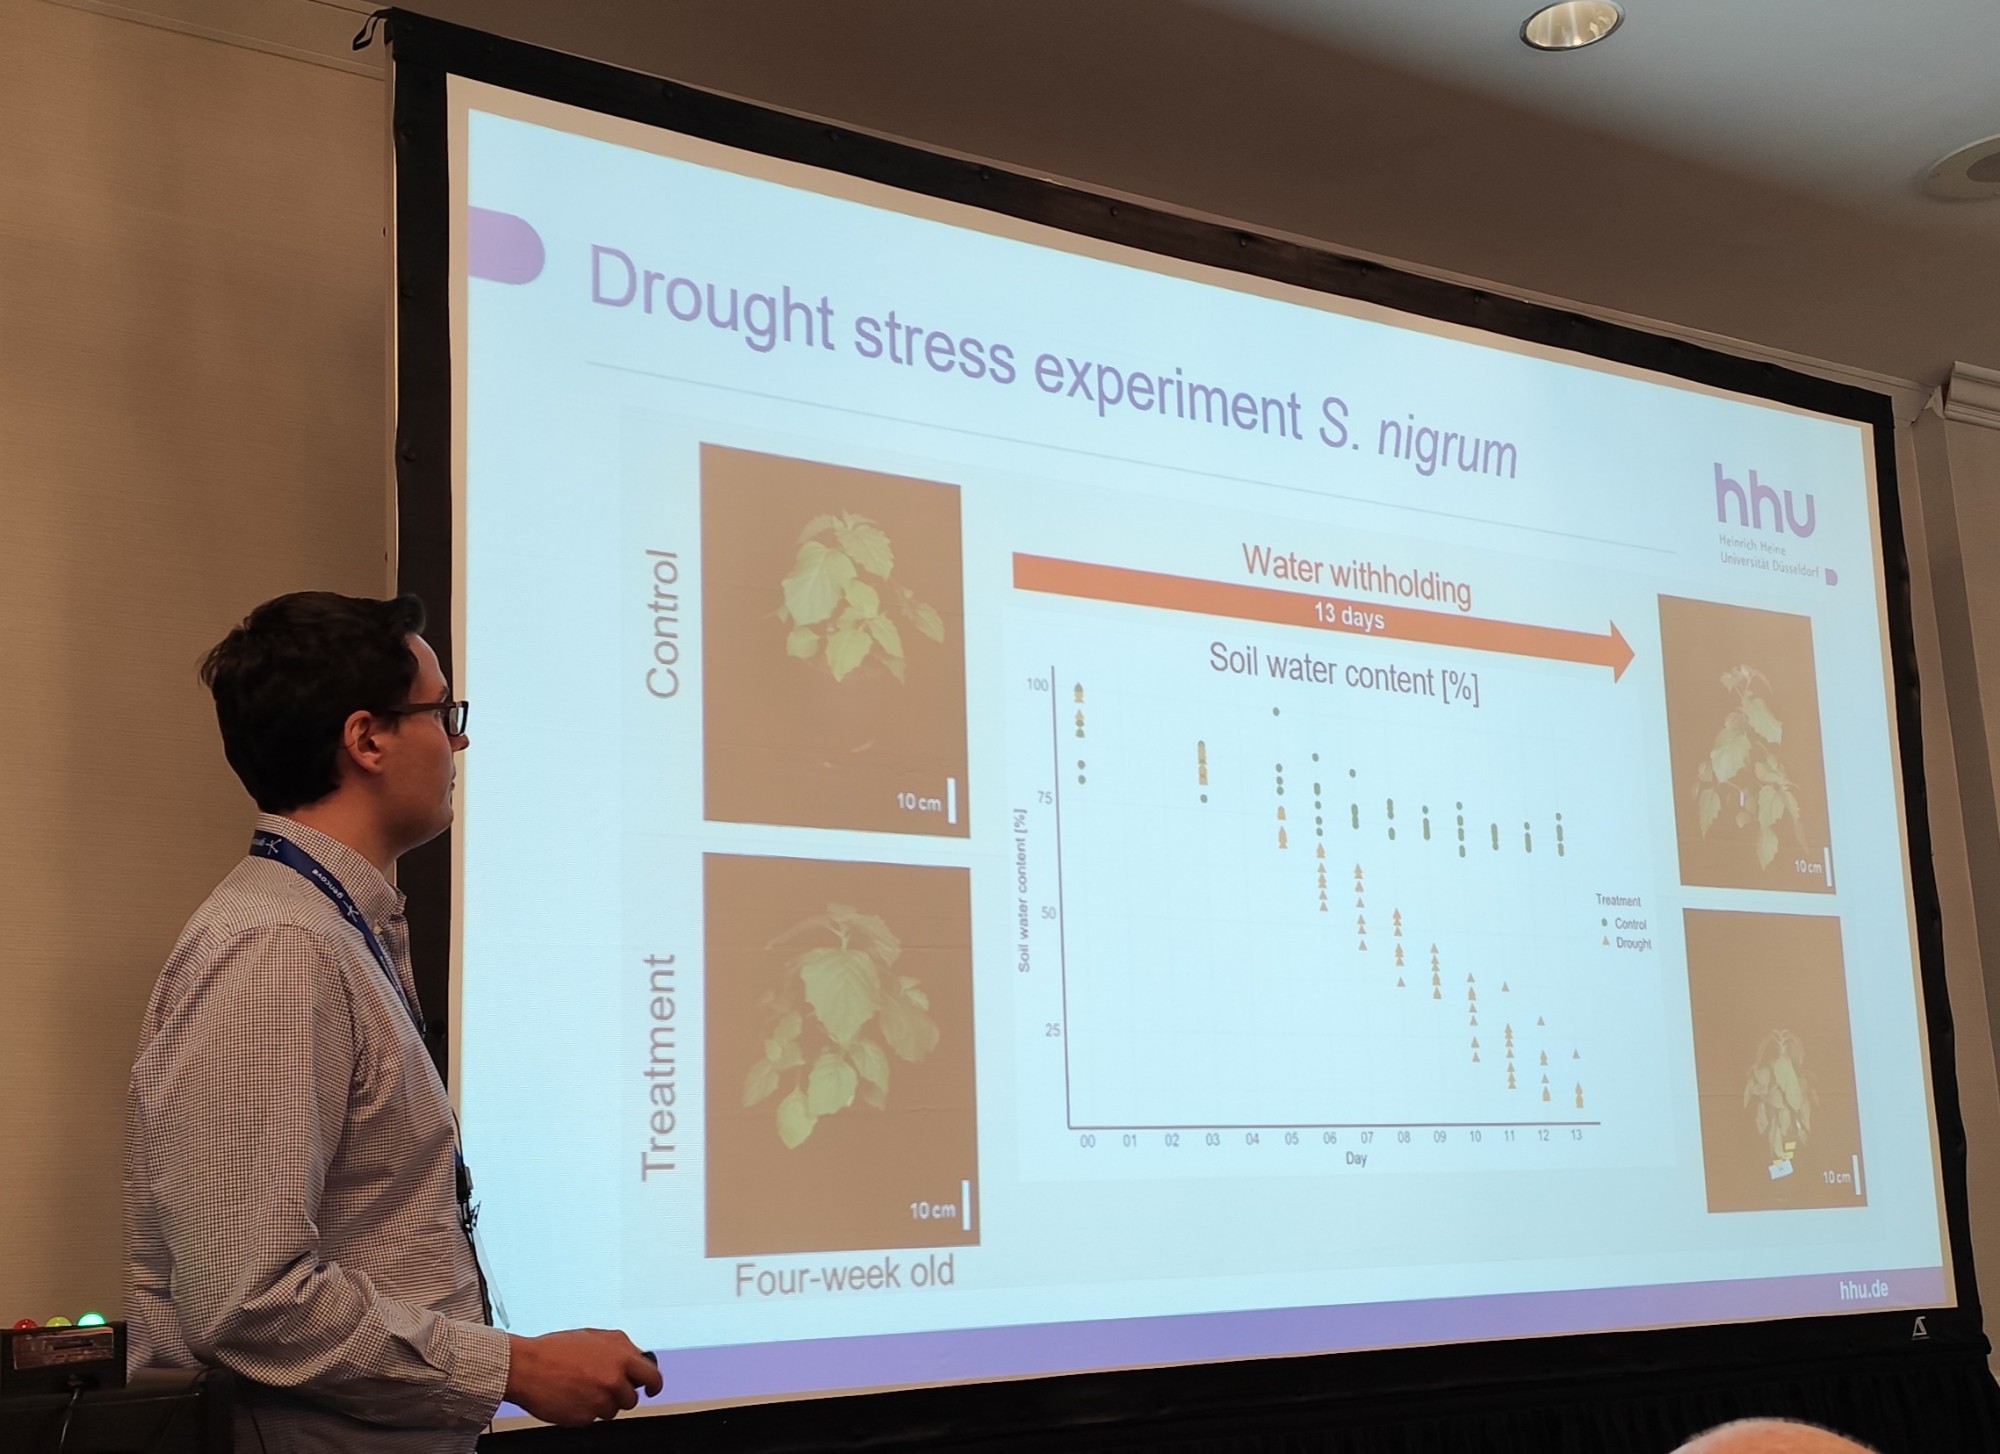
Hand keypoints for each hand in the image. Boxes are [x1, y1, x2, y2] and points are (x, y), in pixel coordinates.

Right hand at [504, 1328, 662, 1425]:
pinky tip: (571, 1396)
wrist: (526, 1367)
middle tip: (607, 1389)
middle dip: (623, 1395)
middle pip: (632, 1398)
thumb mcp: (594, 1336)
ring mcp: (600, 1400)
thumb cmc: (554, 1350)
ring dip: (602, 1403)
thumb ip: (620, 1347)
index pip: (652, 1376)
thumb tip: (636, 1356)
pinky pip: (592, 1418)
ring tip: (581, 1388)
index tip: (652, 1389)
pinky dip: (585, 1410)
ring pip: (612, 1410)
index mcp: (620, 1356)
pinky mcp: (585, 1418)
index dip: (654, 1385)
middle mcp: (614, 1379)